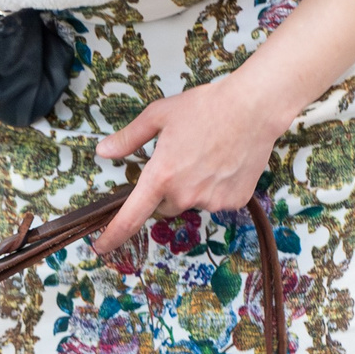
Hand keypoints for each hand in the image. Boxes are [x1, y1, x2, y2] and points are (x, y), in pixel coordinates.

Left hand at [92, 76, 294, 254]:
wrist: (253, 108)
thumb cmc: (204, 106)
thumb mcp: (159, 115)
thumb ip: (129, 138)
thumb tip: (103, 151)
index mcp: (161, 176)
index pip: (131, 216)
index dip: (113, 235)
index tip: (101, 247)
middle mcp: (184, 195)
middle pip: (165, 205)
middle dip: (167, 189)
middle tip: (181, 159)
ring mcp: (211, 201)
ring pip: (193, 202)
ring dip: (194, 187)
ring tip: (209, 155)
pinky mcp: (234, 202)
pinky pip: (217, 200)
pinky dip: (218, 187)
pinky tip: (226, 162)